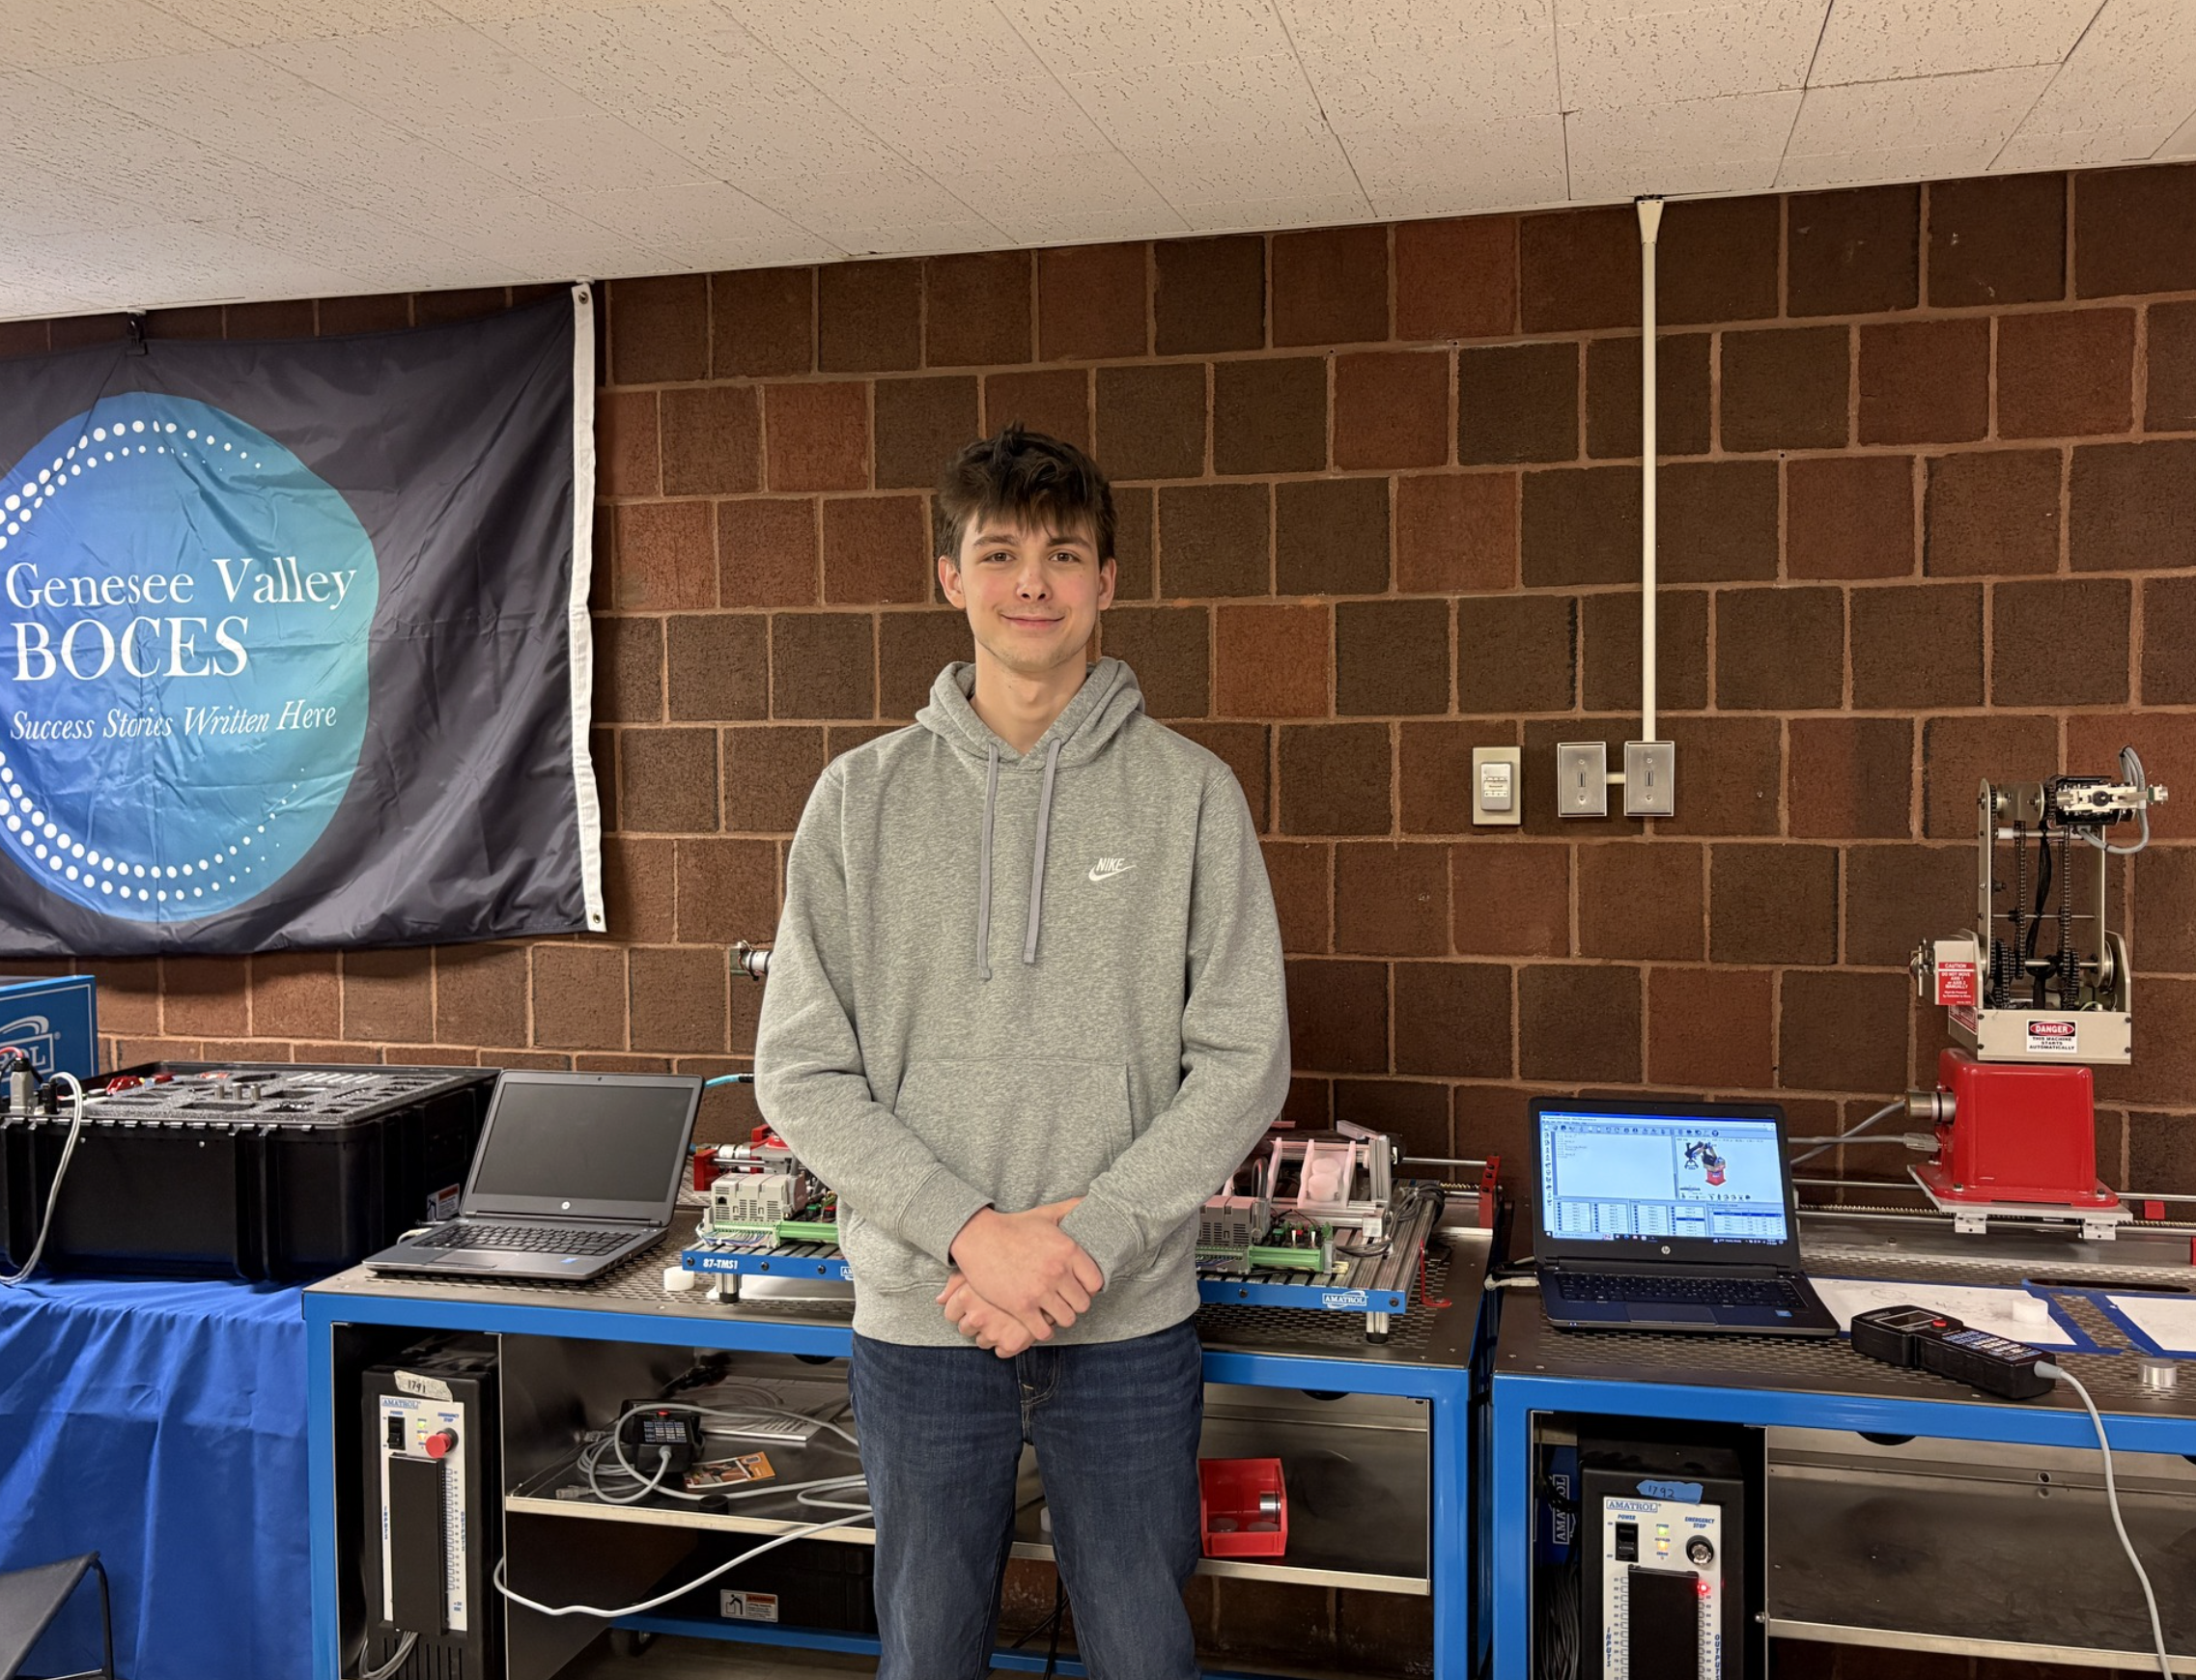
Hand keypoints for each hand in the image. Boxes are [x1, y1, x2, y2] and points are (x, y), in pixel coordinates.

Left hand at [937, 1274, 1034, 1357]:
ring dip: (991, 1332)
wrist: (1049, 1274)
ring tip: (1005, 1316)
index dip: (962, 1310)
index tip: (974, 1304)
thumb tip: (939, 1299)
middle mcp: (977, 1315)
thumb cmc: (1013, 1265)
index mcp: (966, 1295)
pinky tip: (1014, 1327)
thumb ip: (956, 1282)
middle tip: (993, 1309)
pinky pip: (1001, 1351)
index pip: (950, 1314)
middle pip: (965, 1328)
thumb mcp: (983, 1265)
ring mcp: (994, 1331)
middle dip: (976, 1320)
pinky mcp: (1011, 1343)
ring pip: (982, 1341)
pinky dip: (1007, 1342)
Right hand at [946, 1198, 1103, 1342]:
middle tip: (1065, 1300)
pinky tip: (1038, 1321)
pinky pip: (1043, 1331)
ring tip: (1052, 1311)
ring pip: (1067, 1319)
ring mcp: (1039, 1291)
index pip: (1096, 1282)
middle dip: (1075, 1303)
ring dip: (1060, 1318)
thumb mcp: (1046, 1213)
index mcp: (1068, 1250)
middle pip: (1083, 1304)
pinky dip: (1042, 1330)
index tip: (1079, 1286)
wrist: (978, 1238)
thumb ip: (1071, 1207)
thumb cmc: (1013, 1227)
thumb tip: (1089, 1200)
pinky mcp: (1021, 1307)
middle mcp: (1057, 1272)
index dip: (1089, 1287)